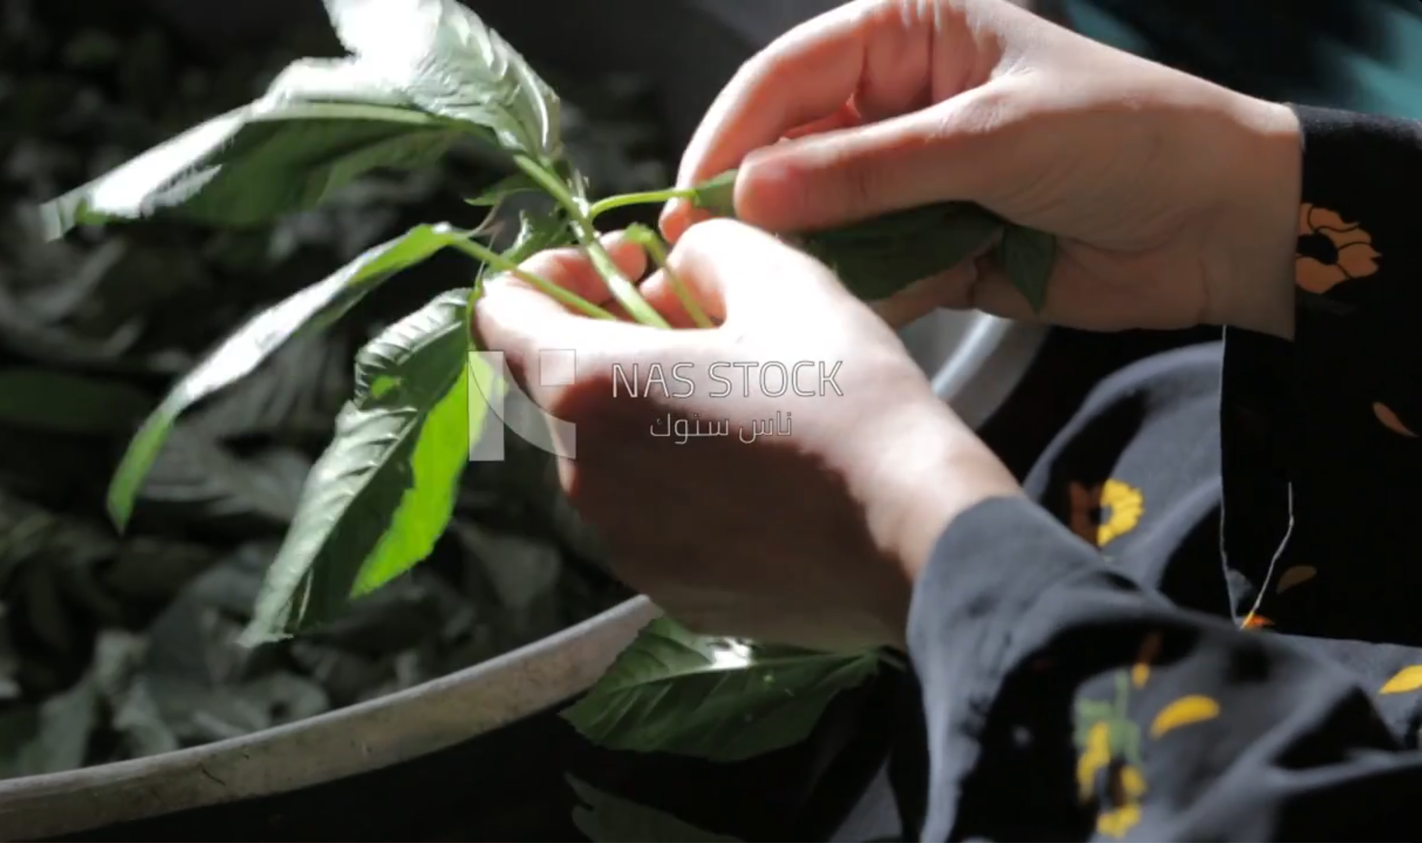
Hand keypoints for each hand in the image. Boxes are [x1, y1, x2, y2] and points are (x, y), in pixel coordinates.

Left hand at [473, 220, 1020, 650]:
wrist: (918, 540)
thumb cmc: (849, 400)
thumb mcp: (782, 277)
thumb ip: (703, 249)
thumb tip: (678, 267)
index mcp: (589, 388)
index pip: (502, 314)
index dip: (551, 272)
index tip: (619, 261)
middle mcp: (584, 476)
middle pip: (555, 386)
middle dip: (607, 335)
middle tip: (688, 314)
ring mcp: (622, 545)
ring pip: (602, 452)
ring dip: (641, 408)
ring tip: (730, 389)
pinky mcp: (667, 590)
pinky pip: (646, 514)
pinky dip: (673, 476)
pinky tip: (752, 462)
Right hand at [661, 0, 1302, 338]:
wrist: (1223, 224)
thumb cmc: (1121, 139)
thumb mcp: (987, 139)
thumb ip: (866, 171)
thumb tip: (747, 195)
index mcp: (909, 35)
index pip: (788, 75)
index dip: (732, 134)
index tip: (691, 199)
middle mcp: (899, 102)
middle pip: (793, 151)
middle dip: (761, 206)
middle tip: (711, 261)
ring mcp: (914, 179)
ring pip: (824, 218)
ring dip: (809, 257)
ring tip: (775, 296)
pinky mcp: (935, 245)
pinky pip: (870, 268)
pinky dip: (862, 291)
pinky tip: (855, 309)